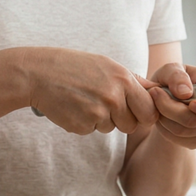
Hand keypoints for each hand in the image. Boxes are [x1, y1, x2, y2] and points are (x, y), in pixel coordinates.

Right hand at [25, 48, 157, 135]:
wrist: (38, 74)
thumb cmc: (74, 67)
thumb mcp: (106, 65)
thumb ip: (133, 81)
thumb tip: (157, 90)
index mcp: (123, 80)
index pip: (149, 111)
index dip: (144, 114)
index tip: (136, 111)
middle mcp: (113, 97)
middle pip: (133, 125)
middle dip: (125, 121)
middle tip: (107, 106)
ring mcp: (97, 113)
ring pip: (111, 128)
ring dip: (102, 120)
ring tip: (85, 100)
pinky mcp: (81, 125)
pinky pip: (92, 130)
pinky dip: (84, 122)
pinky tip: (74, 106)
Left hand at [148, 63, 195, 149]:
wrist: (167, 96)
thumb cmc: (173, 80)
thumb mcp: (172, 69)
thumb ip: (177, 76)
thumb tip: (186, 93)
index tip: (191, 103)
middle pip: (195, 121)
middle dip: (170, 108)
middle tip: (155, 92)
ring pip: (182, 131)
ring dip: (164, 117)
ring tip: (156, 101)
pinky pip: (177, 139)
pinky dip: (164, 128)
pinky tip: (162, 116)